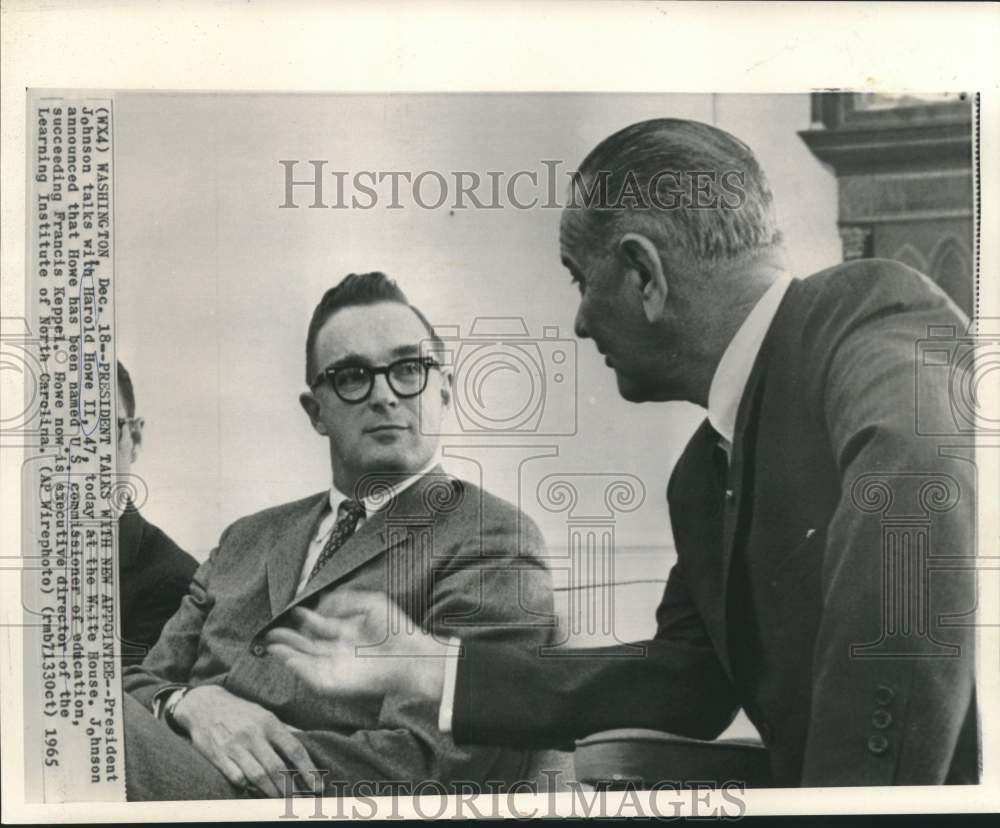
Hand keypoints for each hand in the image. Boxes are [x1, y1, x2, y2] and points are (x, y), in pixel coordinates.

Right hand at [172, 684, 319, 796]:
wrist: (205, 704)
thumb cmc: (241, 712)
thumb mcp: (265, 714)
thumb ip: (285, 729)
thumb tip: (308, 740)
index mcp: (269, 722)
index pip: (294, 749)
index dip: (308, 770)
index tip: (317, 786)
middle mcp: (253, 734)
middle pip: (276, 767)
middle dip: (290, 787)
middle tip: (300, 801)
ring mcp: (235, 746)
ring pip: (257, 776)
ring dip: (271, 792)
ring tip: (281, 801)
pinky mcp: (218, 756)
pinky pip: (236, 778)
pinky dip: (247, 788)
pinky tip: (255, 793)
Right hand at [264, 588, 448, 703]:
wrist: (411, 656)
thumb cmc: (396, 629)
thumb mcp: (370, 603)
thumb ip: (344, 600)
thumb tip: (320, 603)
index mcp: (349, 632)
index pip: (321, 627)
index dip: (304, 620)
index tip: (290, 612)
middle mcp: (341, 650)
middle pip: (308, 645)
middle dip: (289, 639)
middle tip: (271, 632)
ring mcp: (338, 667)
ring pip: (306, 661)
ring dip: (288, 654)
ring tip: (270, 644)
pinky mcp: (338, 683)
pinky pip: (312, 677)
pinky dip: (298, 669)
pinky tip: (286, 658)